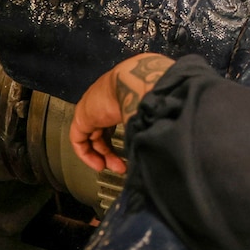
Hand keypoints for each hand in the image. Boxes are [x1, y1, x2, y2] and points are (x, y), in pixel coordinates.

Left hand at [70, 53, 175, 174]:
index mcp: (121, 94)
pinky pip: (79, 140)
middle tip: (122, 164)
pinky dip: (87, 155)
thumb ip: (156, 117)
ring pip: (92, 137)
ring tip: (117, 168)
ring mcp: (92, 108)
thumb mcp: (155, 106)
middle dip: (112, 150)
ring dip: (104, 156)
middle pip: (104, 130)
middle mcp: (105, 100)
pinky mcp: (82, 117)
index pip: (115, 118)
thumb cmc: (151, 88)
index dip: (122, 134)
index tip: (132, 145)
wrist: (136, 82)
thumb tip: (170, 131)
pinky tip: (99, 164)